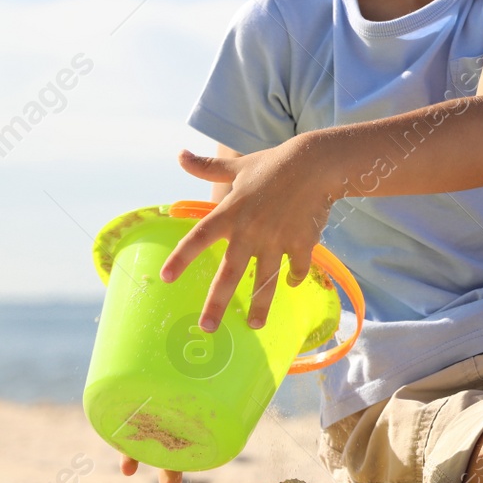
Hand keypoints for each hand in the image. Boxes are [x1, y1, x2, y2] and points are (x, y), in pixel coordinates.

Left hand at [160, 139, 340, 331]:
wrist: (316, 163)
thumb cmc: (274, 163)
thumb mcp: (238, 166)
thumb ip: (207, 167)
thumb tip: (179, 155)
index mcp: (230, 212)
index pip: (198, 238)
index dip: (181, 258)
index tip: (166, 278)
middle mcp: (250, 231)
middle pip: (230, 273)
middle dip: (218, 303)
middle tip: (207, 328)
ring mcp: (277, 239)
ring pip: (265, 280)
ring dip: (260, 305)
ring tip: (255, 325)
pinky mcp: (302, 242)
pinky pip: (296, 267)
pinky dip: (293, 277)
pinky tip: (291, 284)